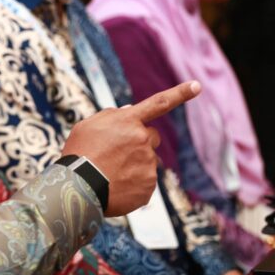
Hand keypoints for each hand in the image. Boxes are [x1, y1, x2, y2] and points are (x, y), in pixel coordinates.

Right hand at [62, 81, 200, 215]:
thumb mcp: (87, 126)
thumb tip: (130, 110)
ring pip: (146, 161)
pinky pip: (144, 182)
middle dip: (139, 142)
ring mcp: (148, 163)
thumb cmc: (79, 154)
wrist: (77, 188)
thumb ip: (111, 115)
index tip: (196, 86)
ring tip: (109, 173)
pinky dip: (132, 184)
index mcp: (128, 121)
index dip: (180, 93)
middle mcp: (142, 139)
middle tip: (116, 154)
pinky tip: (115, 186)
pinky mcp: (149, 186)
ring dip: (132, 165)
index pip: (159, 103)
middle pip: (151, 137)